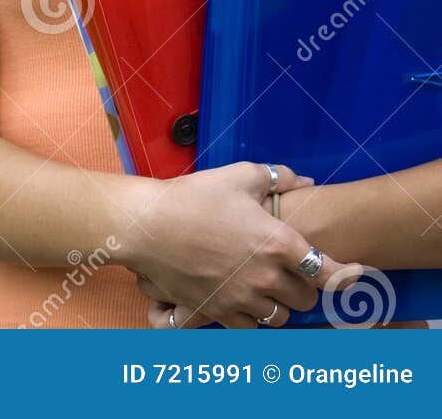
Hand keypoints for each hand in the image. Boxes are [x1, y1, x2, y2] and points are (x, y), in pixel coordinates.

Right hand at [123, 161, 362, 328]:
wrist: (149, 226)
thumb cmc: (195, 196)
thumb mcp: (239, 175)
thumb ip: (278, 177)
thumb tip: (305, 182)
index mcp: (277, 242)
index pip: (327, 270)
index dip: (346, 276)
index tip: (355, 276)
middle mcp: (266, 277)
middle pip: (305, 299)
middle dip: (303, 286)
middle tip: (292, 271)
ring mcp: (242, 299)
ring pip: (280, 318)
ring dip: (280, 305)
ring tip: (268, 288)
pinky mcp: (219, 313)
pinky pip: (250, 329)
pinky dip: (253, 319)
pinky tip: (244, 302)